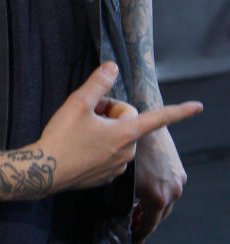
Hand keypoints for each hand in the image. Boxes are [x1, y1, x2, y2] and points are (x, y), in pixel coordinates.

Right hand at [35, 63, 200, 192]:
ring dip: (104, 132)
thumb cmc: (62, 137)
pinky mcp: (106, 177)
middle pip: (128, 123)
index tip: (198, 107)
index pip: (158, 118)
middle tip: (86, 115)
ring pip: (118, 140)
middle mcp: (127, 152)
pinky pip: (110, 155)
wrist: (44, 171)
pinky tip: (79, 148)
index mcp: (125, 133)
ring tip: (79, 133)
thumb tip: (112, 66)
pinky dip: (98, 148)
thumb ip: (98, 83)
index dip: (179, 111)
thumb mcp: (77, 103)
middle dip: (111, 115)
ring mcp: (118, 167)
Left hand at [132, 126, 185, 243]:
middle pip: (159, 215)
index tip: (134, 240)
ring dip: (153, 206)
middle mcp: (173, 192)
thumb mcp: (122, 177)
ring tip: (138, 208)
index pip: (150, 224)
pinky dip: (160, 193)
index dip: (141, 234)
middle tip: (133, 223)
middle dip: (146, 220)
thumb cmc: (125, 148)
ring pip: (166, 201)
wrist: (143, 120)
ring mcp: (178, 180)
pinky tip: (147, 190)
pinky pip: (170, 187)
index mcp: (158, 197)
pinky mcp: (179, 170)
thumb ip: (125, 197)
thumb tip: (124, 208)